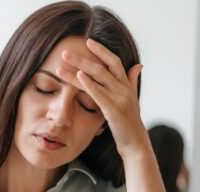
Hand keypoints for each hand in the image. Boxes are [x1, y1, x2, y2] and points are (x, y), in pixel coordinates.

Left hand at [56, 38, 148, 159]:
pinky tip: (78, 76)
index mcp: (126, 85)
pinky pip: (99, 94)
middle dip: (82, 58)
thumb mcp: (132, 99)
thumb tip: (138, 65)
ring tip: (62, 63)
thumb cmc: (129, 122)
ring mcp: (120, 98)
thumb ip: (132, 81)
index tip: (88, 42)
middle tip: (65, 52)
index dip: (101, 50)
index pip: (114, 61)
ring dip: (78, 68)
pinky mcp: (113, 110)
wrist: (135, 143)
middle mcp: (124, 88)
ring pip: (97, 77)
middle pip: (102, 66)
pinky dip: (88, 83)